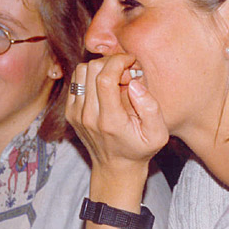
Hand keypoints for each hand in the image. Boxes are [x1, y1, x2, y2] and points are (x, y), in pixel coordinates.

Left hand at [66, 54, 168, 173]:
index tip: (132, 61)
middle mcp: (88, 116)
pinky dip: (91, 75)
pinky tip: (105, 85)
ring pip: (81, 71)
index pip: (105, 78)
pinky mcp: (70, 111)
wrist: (115, 168)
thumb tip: (134, 83)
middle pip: (92, 69)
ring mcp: (76, 114)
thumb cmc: (139, 149)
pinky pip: (76, 80)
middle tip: (126, 72)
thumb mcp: (158, 134)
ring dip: (100, 67)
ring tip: (116, 77)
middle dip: (112, 62)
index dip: (119, 61)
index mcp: (110, 121)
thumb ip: (151, 108)